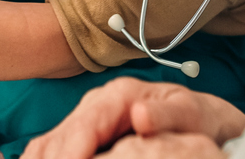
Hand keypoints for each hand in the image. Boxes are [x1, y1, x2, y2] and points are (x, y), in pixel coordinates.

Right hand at [21, 78, 244, 158]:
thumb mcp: (189, 113)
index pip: (85, 123)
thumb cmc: (193, 117)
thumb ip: (166, 113)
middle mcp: (96, 103)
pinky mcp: (81, 135)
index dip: (72, 150)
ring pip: (48, 144)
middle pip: (61, 137)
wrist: (195, 118)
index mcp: (119, 95)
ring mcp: (86, 118)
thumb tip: (140, 113)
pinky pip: (49, 148)